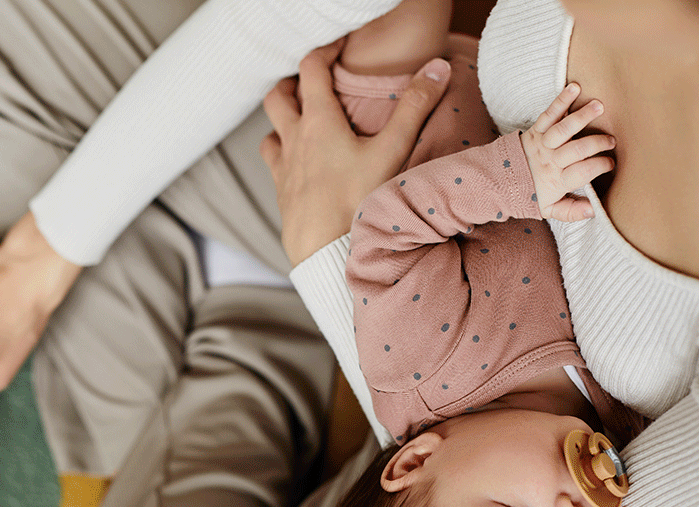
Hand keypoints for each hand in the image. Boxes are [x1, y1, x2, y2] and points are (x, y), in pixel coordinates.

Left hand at [259, 41, 452, 265]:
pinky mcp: (281, 192)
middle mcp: (293, 140)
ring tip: (304, 122)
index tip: (340, 50)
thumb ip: (415, 107)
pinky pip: (274, 163)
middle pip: (277, 96)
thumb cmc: (356, 202)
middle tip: (313, 83)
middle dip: (293, 83)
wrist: (324, 253)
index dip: (324, 52)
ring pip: (271, 130)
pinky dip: (283, 154)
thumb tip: (438, 69)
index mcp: (318, 122)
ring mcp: (282, 167)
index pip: (311, 69)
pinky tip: (300, 163)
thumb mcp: (392, 151)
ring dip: (283, 120)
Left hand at [520, 82, 615, 221]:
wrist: (501, 180)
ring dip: (581, 117)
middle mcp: (549, 160)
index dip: (599, 166)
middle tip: (611, 140)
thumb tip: (594, 210)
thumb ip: (571, 211)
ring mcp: (542, 143)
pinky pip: (548, 114)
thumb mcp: (549, 209)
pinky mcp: (535, 130)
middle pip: (576, 150)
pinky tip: (575, 87)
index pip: (582, 172)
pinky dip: (561, 100)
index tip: (611, 163)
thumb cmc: (532, 193)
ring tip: (599, 106)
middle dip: (596, 143)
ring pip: (562, 129)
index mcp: (556, 180)